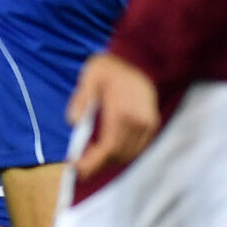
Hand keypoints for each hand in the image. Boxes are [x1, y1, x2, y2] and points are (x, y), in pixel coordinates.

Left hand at [67, 52, 161, 177]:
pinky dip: (121, 154)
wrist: (139, 59)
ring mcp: (149, 125)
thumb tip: (73, 122)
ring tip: (90, 155)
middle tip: (78, 164)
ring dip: (108, 160)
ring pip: (128, 154)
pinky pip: (137, 149)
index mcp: (122, 111)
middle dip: (96, 164)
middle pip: (117, 155)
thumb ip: (80, 99)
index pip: (108, 147)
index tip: (74, 167)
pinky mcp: (153, 125)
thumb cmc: (110, 68)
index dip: (91, 162)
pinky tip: (106, 148)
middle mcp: (139, 121)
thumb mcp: (90, 77)